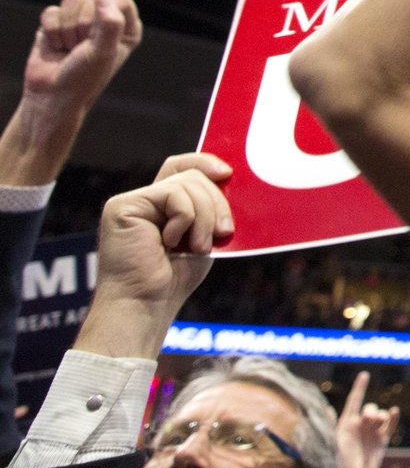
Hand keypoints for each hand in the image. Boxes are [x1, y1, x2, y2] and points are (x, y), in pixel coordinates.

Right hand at [22, 0, 140, 115]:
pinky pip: (51, 11)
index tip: (100, 43)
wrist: (51, 96)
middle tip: (81, 49)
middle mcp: (104, 20)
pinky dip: (50, 31)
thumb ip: (110, 21)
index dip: (105, 18)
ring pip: (71, 0)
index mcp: (126, 26)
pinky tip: (55, 47)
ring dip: (67, 28)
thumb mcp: (104, 51)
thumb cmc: (84, 77)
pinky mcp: (55, 24)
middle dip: (83, 26)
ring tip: (68, 48)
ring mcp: (79, 21)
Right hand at [76, 151, 229, 358]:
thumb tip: (230, 180)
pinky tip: (170, 243)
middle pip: (191, 175)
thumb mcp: (202, 236)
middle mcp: (143, 200)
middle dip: (216, 201)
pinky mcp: (122, 207)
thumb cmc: (174, 279)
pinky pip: (172, 194)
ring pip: (186, 183)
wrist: (146, 305)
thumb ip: (208, 209)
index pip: (182, 167)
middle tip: (222, 232)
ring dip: (204, 216)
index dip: (205, 162)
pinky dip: (185, 218)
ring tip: (198, 246)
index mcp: (160, 206)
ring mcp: (130, 201)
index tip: (228, 173)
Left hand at [334, 370, 399, 467]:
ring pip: (381, 414)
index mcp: (346, 424)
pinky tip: (394, 411)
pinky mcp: (382, 440)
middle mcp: (360, 425)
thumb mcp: (330, 442)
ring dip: (379, 416)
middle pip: (369, 408)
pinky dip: (393, 418)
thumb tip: (326, 409)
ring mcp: (372, 432)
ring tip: (376, 423)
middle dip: (370, 410)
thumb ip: (330, 426)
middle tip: (368, 419)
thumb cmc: (337, 463)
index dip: (359, 387)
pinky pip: (391, 425)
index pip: (354, 401)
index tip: (364, 374)